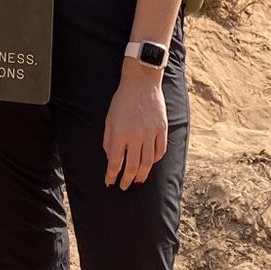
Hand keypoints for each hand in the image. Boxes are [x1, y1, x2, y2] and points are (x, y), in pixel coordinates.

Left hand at [103, 67, 167, 189]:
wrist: (141, 83)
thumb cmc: (122, 101)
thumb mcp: (109, 119)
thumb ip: (109, 140)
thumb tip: (111, 158)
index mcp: (120, 134)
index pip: (115, 162)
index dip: (111, 175)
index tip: (109, 182)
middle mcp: (136, 136)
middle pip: (132, 167)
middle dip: (127, 180)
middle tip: (124, 186)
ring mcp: (151, 133)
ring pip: (147, 162)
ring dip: (142, 174)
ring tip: (137, 180)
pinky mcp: (162, 129)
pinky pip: (160, 151)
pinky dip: (155, 160)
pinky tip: (149, 164)